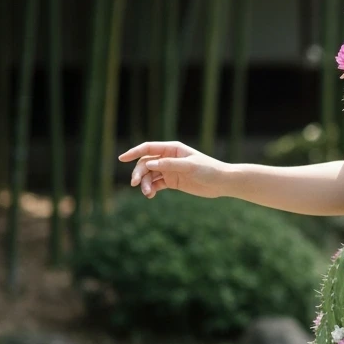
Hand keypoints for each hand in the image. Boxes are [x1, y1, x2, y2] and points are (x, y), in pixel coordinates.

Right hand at [117, 141, 231, 199]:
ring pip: (150, 175)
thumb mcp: (189, 166)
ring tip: (147, 193)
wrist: (222, 182)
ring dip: (145, 183)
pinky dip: (151, 189)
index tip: (121, 159)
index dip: (134, 152)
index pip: (148, 148)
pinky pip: (156, 184)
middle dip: (139, 173)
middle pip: (146, 163)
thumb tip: (149, 164)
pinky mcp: (172, 182)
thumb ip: (169, 165)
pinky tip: (150, 195)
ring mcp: (169, 170)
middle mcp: (169, 158)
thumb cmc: (208, 170)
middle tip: (136, 183)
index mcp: (172, 148)